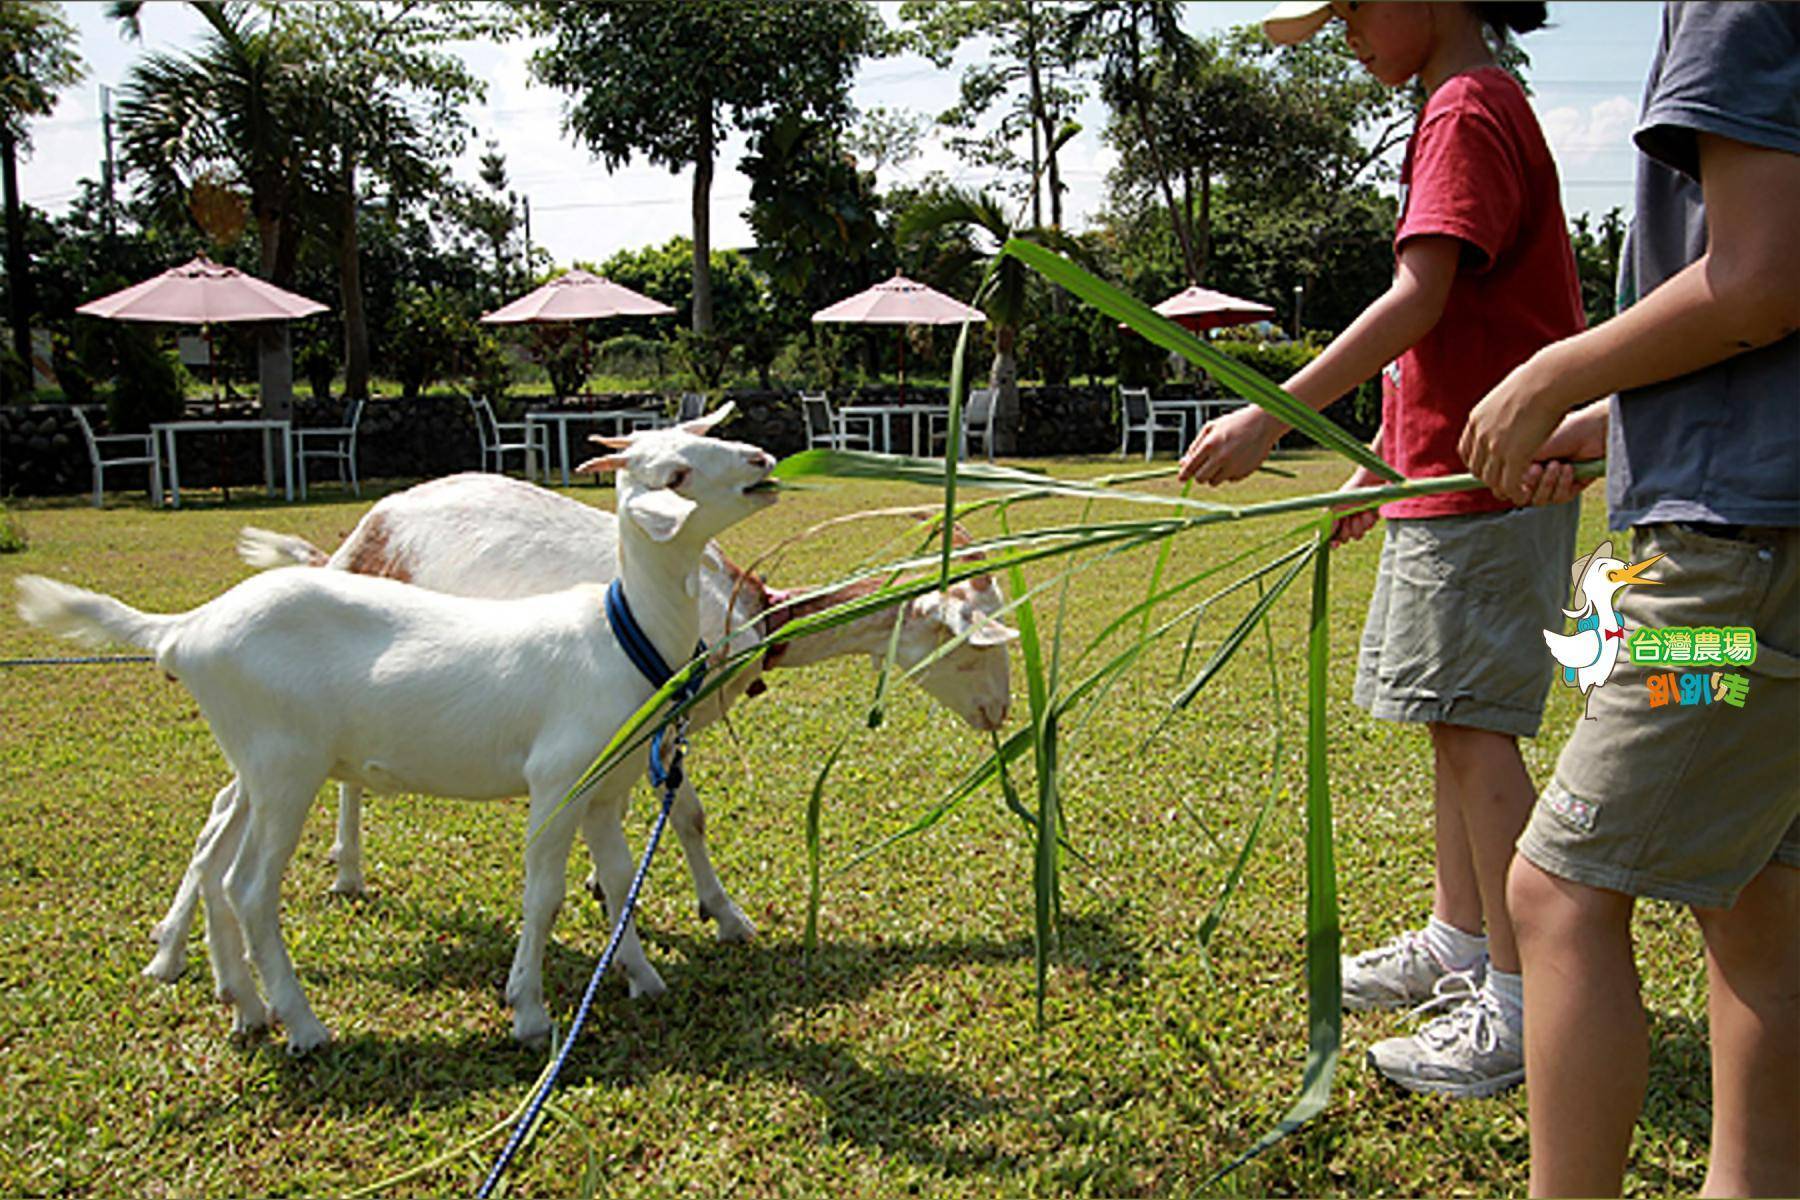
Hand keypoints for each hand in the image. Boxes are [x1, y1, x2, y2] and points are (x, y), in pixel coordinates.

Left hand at [1177, 406, 1281, 484]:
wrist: (1263, 423)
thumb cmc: (1234, 424)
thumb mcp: (1211, 428)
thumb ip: (1195, 446)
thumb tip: (1183, 464)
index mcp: (1210, 445)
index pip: (1191, 467)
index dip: (1183, 475)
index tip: (1181, 479)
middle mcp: (1221, 458)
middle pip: (1200, 479)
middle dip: (1199, 475)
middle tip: (1203, 467)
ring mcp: (1233, 467)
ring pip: (1214, 482)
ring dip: (1213, 475)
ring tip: (1221, 460)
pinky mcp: (1244, 473)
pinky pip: (1229, 480)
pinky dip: (1228, 473)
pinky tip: (1235, 459)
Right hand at [1329, 466, 1384, 547]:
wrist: (1369, 483)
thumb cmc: (1349, 493)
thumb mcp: (1334, 509)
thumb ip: (1327, 525)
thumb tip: (1319, 540)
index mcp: (1334, 518)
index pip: (1331, 536)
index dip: (1333, 542)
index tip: (1334, 545)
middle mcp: (1346, 520)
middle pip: (1345, 538)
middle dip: (1348, 529)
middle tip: (1349, 518)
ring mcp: (1358, 520)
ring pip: (1358, 535)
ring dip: (1359, 524)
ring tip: (1360, 512)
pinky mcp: (1371, 518)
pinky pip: (1369, 527)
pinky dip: (1369, 519)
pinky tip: (1368, 511)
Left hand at [1459, 356, 1569, 503]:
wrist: (1549, 379)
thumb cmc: (1539, 379)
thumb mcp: (1510, 391)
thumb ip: (1503, 404)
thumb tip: (1511, 400)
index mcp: (1477, 419)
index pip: (1466, 451)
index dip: (1478, 463)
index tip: (1491, 467)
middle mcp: (1480, 434)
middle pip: (1477, 469)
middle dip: (1491, 478)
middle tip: (1508, 481)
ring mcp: (1495, 447)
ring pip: (1492, 480)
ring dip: (1504, 487)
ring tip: (1518, 489)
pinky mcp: (1514, 456)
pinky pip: (1509, 484)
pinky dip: (1516, 493)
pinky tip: (1525, 493)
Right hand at [1513, 400, 1608, 506]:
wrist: (1591, 428)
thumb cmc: (1560, 430)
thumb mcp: (1528, 448)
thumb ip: (1512, 468)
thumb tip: (1501, 488)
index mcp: (1522, 463)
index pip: (1508, 485)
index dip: (1509, 484)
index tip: (1513, 475)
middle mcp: (1536, 474)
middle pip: (1522, 497)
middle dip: (1531, 483)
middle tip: (1537, 467)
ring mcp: (1553, 482)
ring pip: (1540, 500)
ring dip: (1547, 483)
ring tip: (1556, 465)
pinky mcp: (1571, 487)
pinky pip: (1559, 498)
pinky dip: (1563, 484)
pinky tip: (1568, 468)